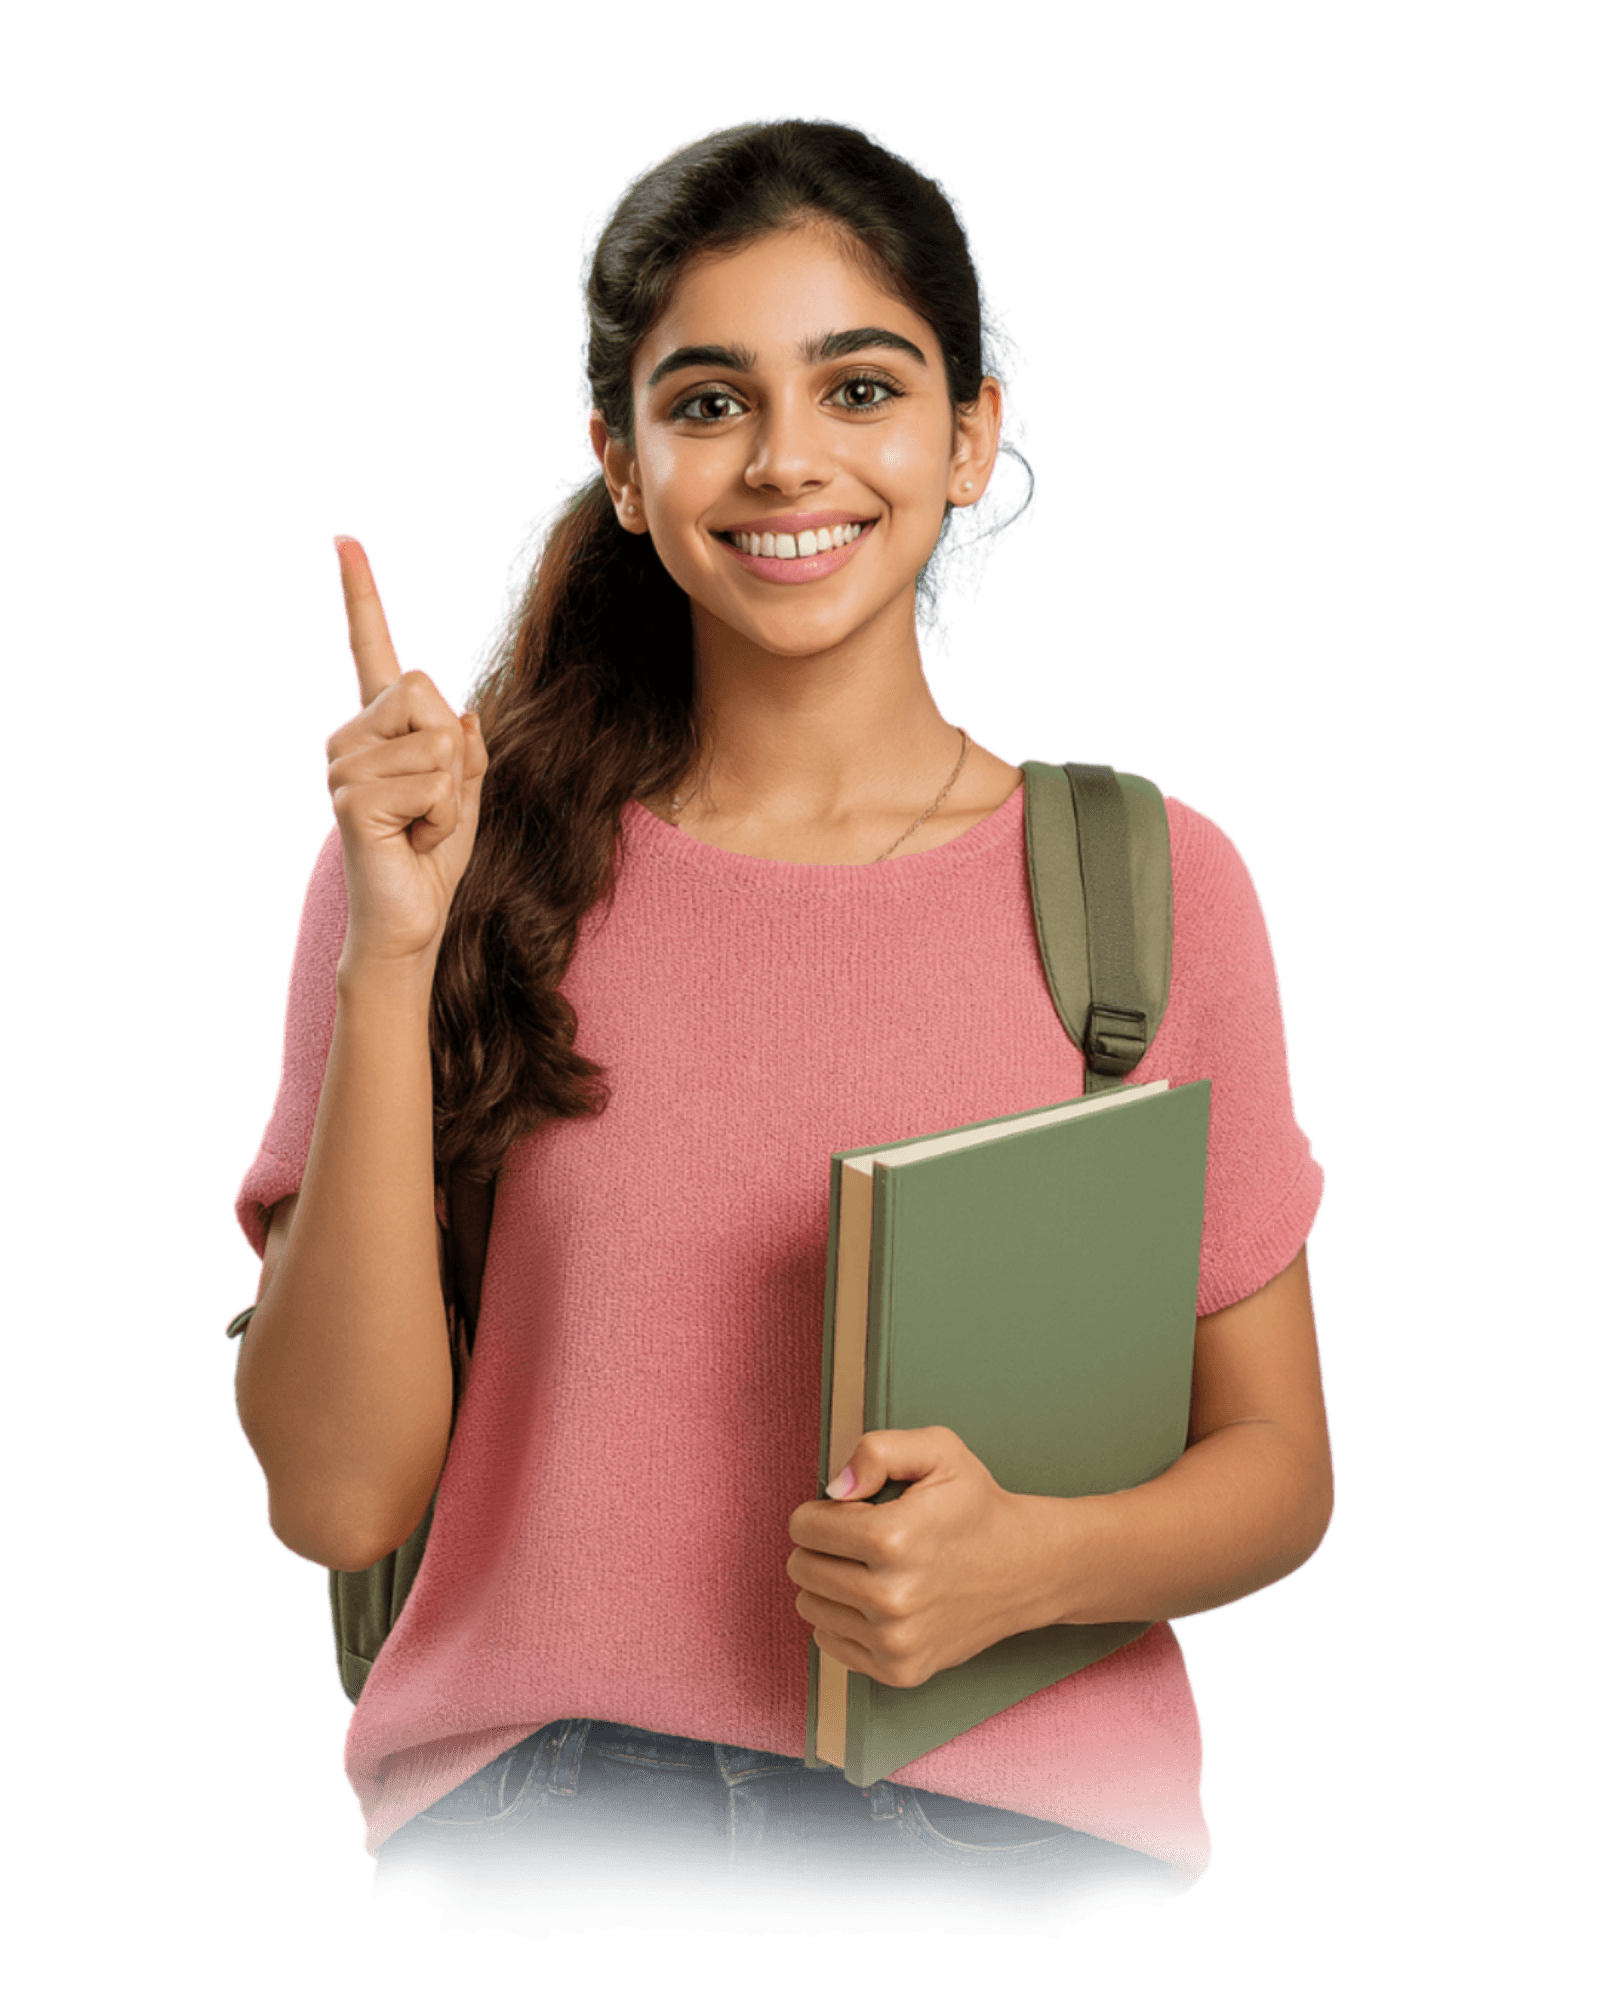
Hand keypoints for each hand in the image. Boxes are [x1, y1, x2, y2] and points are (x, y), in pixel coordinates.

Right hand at [321, 534, 489, 968]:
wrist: (410, 921)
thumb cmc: (433, 858)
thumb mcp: (468, 792)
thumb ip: (467, 747)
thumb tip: (458, 710)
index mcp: (378, 728)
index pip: (370, 649)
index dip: (360, 595)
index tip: (343, 540)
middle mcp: (351, 738)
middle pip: (423, 691)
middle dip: (453, 752)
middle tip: (434, 806)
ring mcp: (344, 767)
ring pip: (434, 741)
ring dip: (449, 794)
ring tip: (421, 828)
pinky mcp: (352, 799)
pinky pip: (430, 781)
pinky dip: (440, 817)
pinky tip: (412, 841)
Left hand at [786, 1426, 1058, 1688]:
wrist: (1028, 1568)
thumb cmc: (977, 1507)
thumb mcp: (938, 1451)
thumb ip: (877, 1451)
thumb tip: (834, 1489)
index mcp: (892, 1539)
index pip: (803, 1527)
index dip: (820, 1511)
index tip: (850, 1511)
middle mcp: (890, 1597)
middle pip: (802, 1568)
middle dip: (822, 1547)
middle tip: (861, 1539)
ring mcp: (895, 1641)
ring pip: (810, 1606)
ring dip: (829, 1583)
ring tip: (870, 1569)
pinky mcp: (899, 1670)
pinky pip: (829, 1642)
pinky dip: (843, 1619)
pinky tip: (876, 1601)